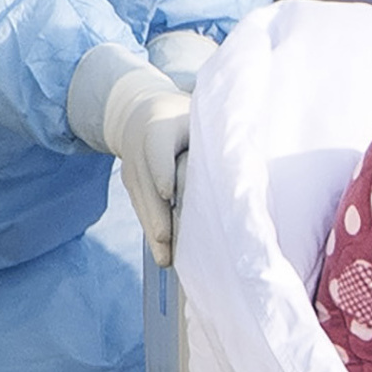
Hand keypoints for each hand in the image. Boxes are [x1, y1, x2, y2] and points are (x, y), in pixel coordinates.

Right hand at [71, 46, 197, 260]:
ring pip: (141, 202)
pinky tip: (162, 252)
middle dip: (157, 213)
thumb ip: (212, 134)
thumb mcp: (195, 116)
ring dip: (153, 230)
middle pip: (146, 184)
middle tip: (166, 239)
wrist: (138, 112)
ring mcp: (131, 168)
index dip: (161, 170)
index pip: (157, 149)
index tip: (168, 193)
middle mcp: (139, 149)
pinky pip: (140, 208)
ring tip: (166, 259)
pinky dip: (151, 229)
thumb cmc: (182, 116)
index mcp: (159, 127)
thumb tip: (241, 162)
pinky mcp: (130, 183)